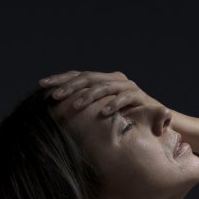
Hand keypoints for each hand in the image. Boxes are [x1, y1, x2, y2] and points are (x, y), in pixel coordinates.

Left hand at [38, 70, 170, 119]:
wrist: (157, 123)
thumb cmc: (125, 120)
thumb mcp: (103, 111)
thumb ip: (87, 107)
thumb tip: (60, 111)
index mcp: (103, 80)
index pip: (78, 75)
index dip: (60, 79)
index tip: (41, 85)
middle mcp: (115, 79)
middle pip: (88, 78)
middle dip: (70, 86)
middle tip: (54, 96)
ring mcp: (128, 86)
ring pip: (104, 87)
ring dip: (88, 97)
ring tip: (74, 106)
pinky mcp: (140, 97)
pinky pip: (125, 98)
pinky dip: (113, 105)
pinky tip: (102, 113)